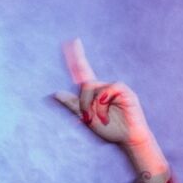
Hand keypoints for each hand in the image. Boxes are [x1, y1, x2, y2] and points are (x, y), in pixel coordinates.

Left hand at [50, 39, 168, 182]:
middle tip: (87, 120)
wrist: (128, 141)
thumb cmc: (110, 131)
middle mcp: (103, 87)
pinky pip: (108, 90)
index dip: (76, 56)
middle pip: (85, 83)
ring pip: (94, 88)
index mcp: (93, 92)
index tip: (72, 41)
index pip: (82, 71)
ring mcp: (115, 88)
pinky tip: (106, 115)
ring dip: (93, 107)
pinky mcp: (125, 92)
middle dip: (83, 103)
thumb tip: (55, 93)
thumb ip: (72, 106)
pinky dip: (103, 104)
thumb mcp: (86, 119)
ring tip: (100, 121)